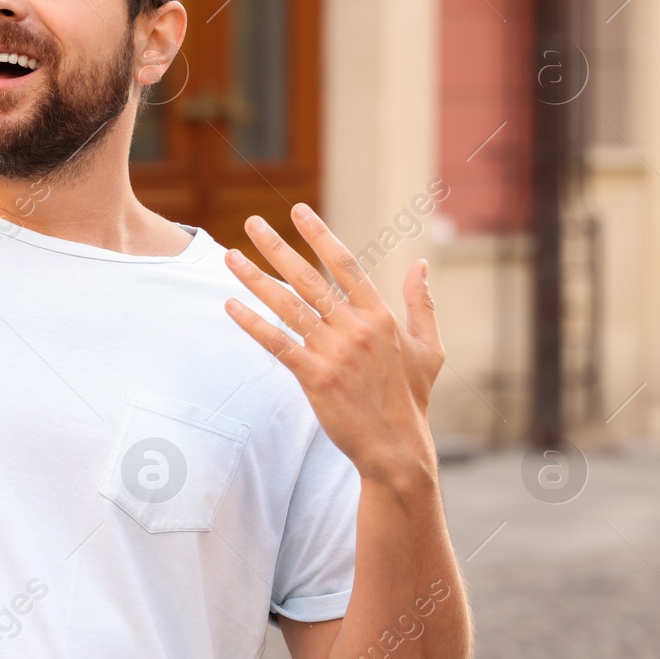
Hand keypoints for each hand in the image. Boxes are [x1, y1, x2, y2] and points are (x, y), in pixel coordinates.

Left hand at [222, 204, 443, 485]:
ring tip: (230, 257)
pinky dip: (252, 323)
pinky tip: (231, 305)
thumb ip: (421, 303)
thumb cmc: (411, 398)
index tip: (298, 211)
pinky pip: (277, 343)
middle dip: (277, 247)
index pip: (345, 264)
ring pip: (287, 305)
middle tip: (252, 222)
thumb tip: (421, 264)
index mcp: (380, 316)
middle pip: (308, 277)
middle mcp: (356, 328)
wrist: (396, 447)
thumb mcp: (429, 347)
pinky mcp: (315, 376)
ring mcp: (334, 352)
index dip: (319, 235)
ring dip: (254, 279)